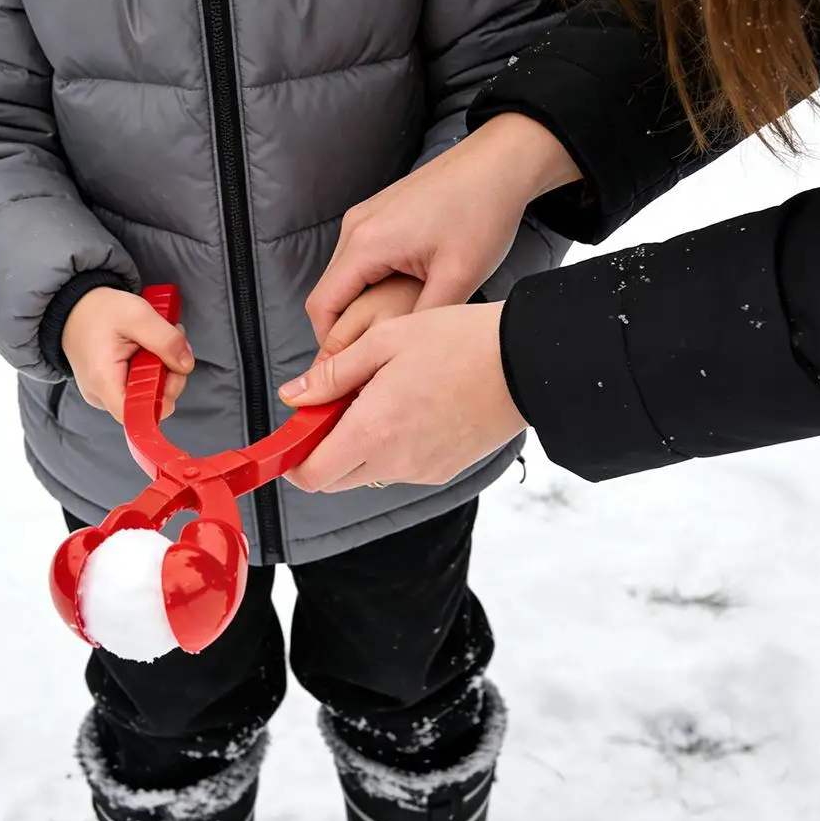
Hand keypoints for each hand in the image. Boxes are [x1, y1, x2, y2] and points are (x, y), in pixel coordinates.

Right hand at [62, 287, 193, 422]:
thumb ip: (165, 340)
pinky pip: (138, 387)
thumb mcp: (136, 315)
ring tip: (155, 342)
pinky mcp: (108, 387)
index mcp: (104, 382)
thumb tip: (186, 365)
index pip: (141, 415)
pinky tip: (146, 349)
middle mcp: (101, 396)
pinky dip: (149, 369)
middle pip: (149, 405)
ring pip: (146, 395)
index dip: (165, 396)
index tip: (170, 368)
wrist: (72, 307)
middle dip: (168, 375)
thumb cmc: (98, 310)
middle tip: (168, 344)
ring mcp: (103, 394)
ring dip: (160, 369)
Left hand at [277, 303, 525, 493]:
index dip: (294, 458)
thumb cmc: (458, 342)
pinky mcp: (445, 470)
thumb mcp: (385, 340)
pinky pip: (401, 468)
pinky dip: (391, 446)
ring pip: (368, 473)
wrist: (525, 362)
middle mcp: (396, 463)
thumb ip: (334, 373)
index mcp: (374, 432)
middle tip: (336, 403)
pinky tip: (410, 406)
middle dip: (323, 450)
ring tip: (382, 395)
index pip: (312, 476)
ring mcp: (423, 472)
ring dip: (359, 446)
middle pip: (335, 479)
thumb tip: (294, 395)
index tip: (296, 431)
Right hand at [305, 113, 579, 344]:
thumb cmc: (481, 212)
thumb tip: (397, 353)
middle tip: (373, 359)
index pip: (322, 307)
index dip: (329, 346)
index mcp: (366, 244)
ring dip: (360, 306)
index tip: (350, 373)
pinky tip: (402, 297)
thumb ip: (420, 319)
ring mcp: (365, 217)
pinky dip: (370, 284)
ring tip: (391, 331)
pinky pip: (360, 258)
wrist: (499, 163)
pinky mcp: (379, 214)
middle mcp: (355, 228)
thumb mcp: (458, 276)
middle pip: (329, 293)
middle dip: (344, 330)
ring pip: (345, 276)